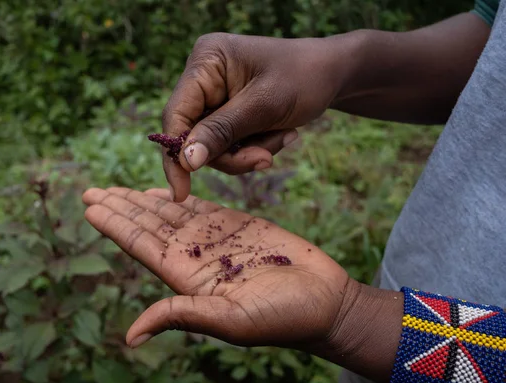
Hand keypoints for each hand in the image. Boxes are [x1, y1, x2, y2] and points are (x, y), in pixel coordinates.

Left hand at [82, 187, 356, 352]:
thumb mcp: (230, 321)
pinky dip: (176, 197)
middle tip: (89, 190)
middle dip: (118, 207)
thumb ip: (181, 316)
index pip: (140, 245)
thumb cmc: (283, 317)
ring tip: (114, 189)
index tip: (88, 205)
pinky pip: (199, 207)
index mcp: (186, 277)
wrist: (324, 302)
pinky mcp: (237, 226)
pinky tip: (157, 192)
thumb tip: (130, 337)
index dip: (113, 224)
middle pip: (147, 225)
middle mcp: (194, 256)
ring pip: (168, 213)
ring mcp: (214, 240)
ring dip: (140, 200)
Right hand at [162, 33, 350, 201]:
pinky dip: (254, 147)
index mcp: (206, 62)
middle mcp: (203, 77)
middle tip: (264, 160)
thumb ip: (222, 132)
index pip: (176, 114)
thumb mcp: (264, 106)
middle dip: (231, 154)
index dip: (176, 153)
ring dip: (248, 152)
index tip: (182, 191)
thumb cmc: (304, 77)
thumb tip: (186, 160)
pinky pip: (229, 144)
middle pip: (194, 135)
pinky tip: (281, 134)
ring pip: (213, 145)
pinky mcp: (228, 111)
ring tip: (283, 138)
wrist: (333, 73)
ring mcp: (215, 95)